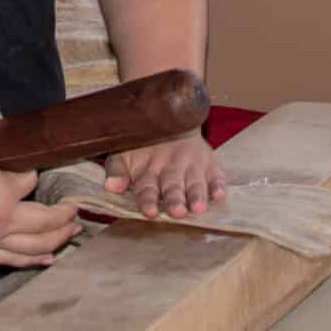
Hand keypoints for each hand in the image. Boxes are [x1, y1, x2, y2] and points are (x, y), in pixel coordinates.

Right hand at [0, 95, 79, 267]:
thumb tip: (0, 111)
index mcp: (3, 194)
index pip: (31, 181)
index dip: (34, 170)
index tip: (30, 161)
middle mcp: (0, 222)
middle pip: (43, 223)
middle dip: (65, 216)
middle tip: (79, 208)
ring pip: (30, 248)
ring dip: (55, 241)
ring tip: (73, 234)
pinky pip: (8, 259)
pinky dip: (30, 260)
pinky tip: (45, 259)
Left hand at [104, 132, 226, 219]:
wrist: (173, 119)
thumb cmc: (144, 145)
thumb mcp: (124, 154)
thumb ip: (117, 171)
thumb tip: (110, 186)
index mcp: (148, 168)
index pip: (146, 186)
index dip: (148, 199)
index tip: (149, 212)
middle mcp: (171, 166)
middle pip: (172, 185)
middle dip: (174, 199)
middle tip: (177, 212)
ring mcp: (192, 164)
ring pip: (195, 181)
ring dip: (197, 194)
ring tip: (198, 207)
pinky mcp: (210, 162)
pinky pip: (217, 174)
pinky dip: (219, 185)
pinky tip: (219, 195)